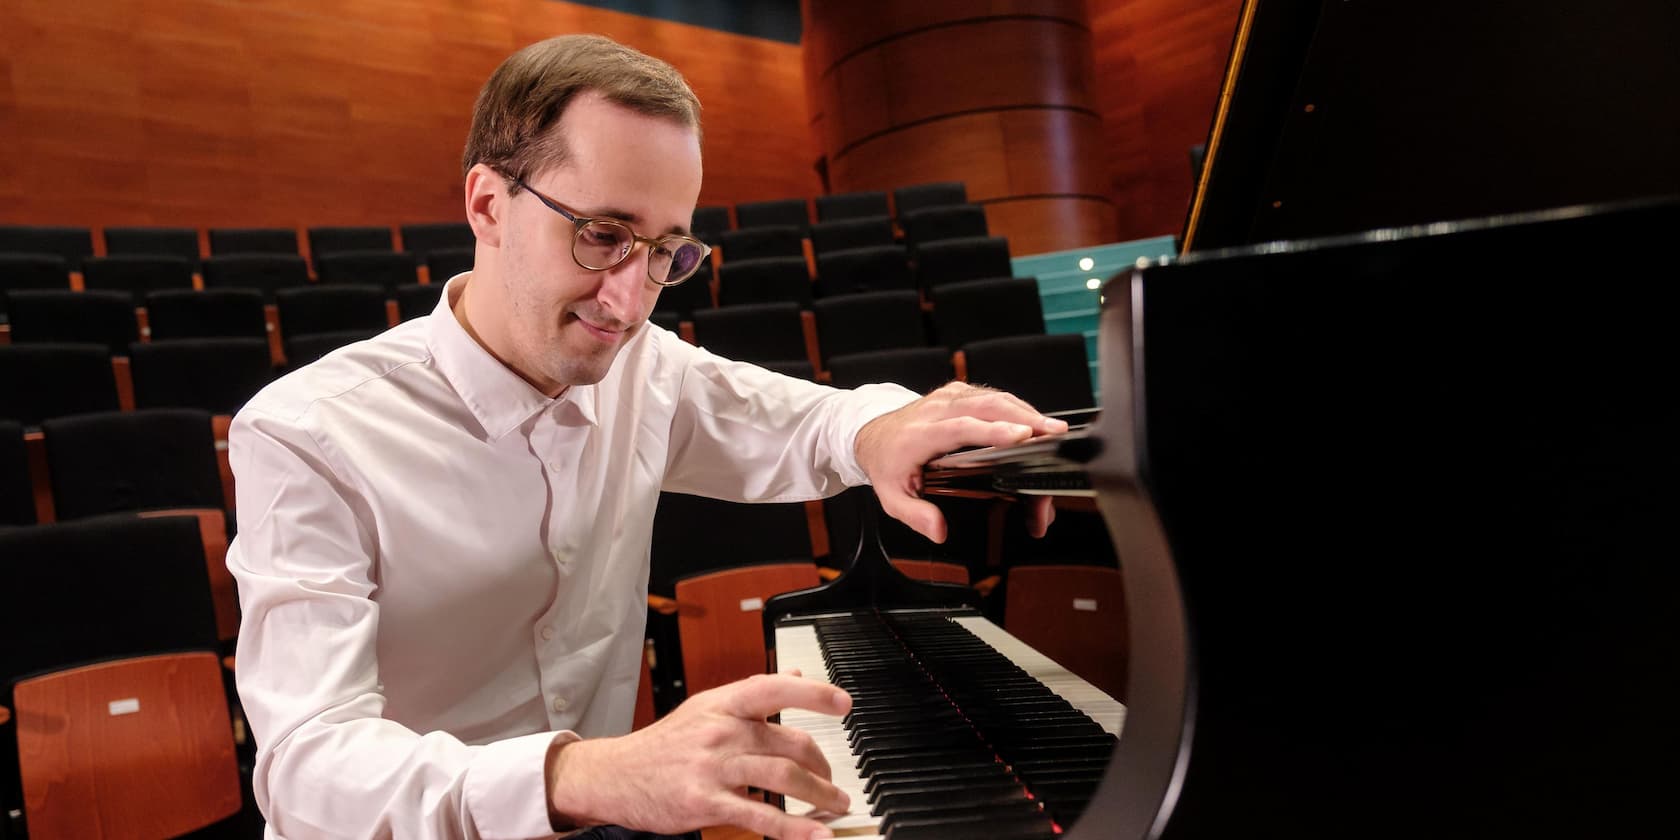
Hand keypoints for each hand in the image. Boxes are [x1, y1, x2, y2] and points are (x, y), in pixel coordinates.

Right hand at [546, 673, 851, 839]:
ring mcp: (713, 768)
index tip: (844, 704)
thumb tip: (796, 676)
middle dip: (823, 766)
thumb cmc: (664, 744)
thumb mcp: (707, 708)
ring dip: (819, 794)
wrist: (615, 776)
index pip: (774, 688)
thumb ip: (753, 695)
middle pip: (789, 742)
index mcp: (723, 704)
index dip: (813, 694)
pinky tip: (816, 833)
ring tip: (836, 805)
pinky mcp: (706, 803)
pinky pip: (761, 815)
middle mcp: (721, 731)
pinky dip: (795, 827)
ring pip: (783, 777)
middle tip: (835, 782)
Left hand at [855, 382, 1067, 542]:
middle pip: (987, 406)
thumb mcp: (891, 496)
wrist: (873, 433)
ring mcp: (951, 397)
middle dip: (1024, 417)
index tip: (1021, 436)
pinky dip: (1019, 409)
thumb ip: (914, 514)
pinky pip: (995, 396)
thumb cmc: (887, 462)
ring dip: (1027, 413)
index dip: (994, 431)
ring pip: (995, 398)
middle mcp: (937, 409)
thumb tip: (938, 529)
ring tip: (1053, 432)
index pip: (961, 428)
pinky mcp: (962, 393)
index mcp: (920, 434)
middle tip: (1053, 434)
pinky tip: (1036, 424)